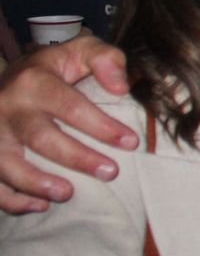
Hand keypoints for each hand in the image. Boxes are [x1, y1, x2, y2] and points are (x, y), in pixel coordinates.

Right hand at [0, 36, 135, 213]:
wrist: (11, 75)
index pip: (70, 106)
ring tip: (67, 194)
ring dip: (36, 183)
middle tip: (111, 172)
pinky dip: (11, 199)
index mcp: (34, 81)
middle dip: (77, 158)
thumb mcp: (81, 50)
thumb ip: (106, 59)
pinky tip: (38, 206)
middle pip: (41, 138)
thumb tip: (121, 87)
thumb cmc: (55, 67)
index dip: (101, 125)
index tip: (130, 142)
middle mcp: (8, 106)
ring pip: (7, 163)